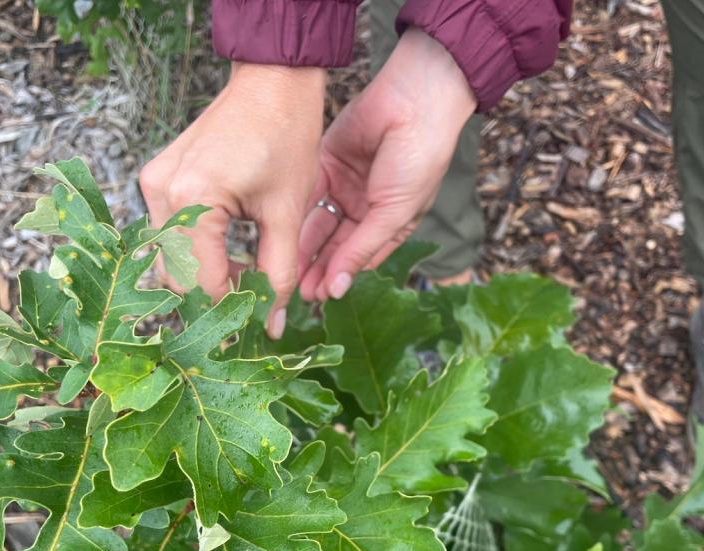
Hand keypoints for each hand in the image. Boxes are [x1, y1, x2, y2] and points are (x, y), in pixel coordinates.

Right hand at [139, 63, 325, 337]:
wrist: (271, 82)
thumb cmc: (286, 137)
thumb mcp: (287, 214)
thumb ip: (279, 275)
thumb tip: (273, 326)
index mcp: (193, 200)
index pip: (202, 284)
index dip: (231, 311)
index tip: (259, 323)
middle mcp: (161, 193)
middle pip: (177, 277)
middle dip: (216, 295)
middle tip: (256, 299)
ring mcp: (153, 184)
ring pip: (171, 259)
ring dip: (207, 275)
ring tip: (249, 270)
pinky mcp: (158, 178)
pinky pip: (170, 233)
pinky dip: (198, 251)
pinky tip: (232, 248)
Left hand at [298, 28, 476, 301]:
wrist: (413, 100)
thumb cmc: (419, 158)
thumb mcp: (394, 212)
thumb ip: (362, 248)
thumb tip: (338, 289)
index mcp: (390, 222)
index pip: (360, 257)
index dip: (340, 277)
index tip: (320, 297)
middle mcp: (366, 208)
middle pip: (335, 245)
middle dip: (318, 268)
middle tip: (296, 291)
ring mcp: (345, 186)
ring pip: (319, 225)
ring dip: (304, 248)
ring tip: (287, 271)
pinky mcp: (327, 164)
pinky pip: (310, 195)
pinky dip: (298, 215)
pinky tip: (284, 237)